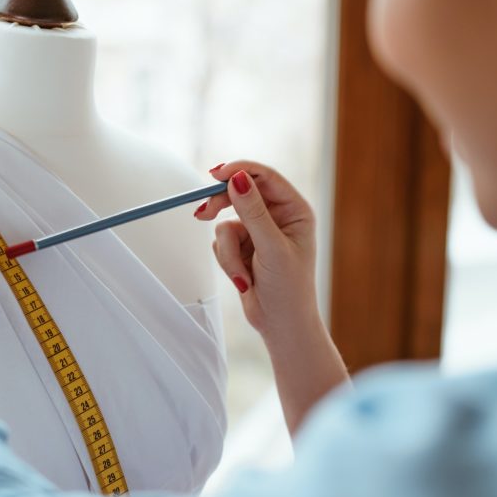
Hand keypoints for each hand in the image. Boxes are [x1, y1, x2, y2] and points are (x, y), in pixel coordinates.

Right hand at [196, 161, 317, 343]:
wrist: (281, 325)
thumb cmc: (289, 290)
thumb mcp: (272, 249)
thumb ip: (253, 213)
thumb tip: (237, 179)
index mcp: (295, 210)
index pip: (264, 177)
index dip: (239, 171)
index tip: (215, 174)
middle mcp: (278, 216)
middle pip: (239, 193)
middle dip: (221, 209)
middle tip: (202, 214)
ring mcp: (259, 231)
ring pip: (226, 223)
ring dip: (229, 251)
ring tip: (243, 275)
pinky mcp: (243, 246)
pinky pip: (221, 241)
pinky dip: (227, 260)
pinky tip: (243, 278)